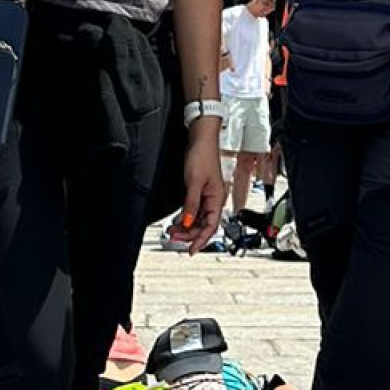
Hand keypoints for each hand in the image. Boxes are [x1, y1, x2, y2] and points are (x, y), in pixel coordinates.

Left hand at [175, 132, 225, 251]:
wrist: (201, 139)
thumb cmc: (202, 155)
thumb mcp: (194, 182)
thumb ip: (191, 205)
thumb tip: (187, 223)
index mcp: (217, 199)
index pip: (211, 227)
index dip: (200, 240)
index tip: (190, 250)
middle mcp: (214, 199)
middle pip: (204, 225)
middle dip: (189, 234)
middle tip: (174, 238)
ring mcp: (208, 195)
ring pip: (199, 219)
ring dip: (186, 227)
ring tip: (172, 231)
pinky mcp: (201, 190)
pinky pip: (195, 210)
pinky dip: (186, 217)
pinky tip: (178, 220)